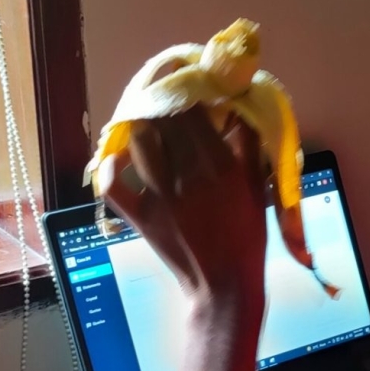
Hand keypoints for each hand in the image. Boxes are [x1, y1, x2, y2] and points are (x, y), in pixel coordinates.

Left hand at [97, 108, 266, 306]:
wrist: (224, 285)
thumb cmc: (247, 237)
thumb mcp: (257, 188)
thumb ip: (248, 147)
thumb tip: (237, 110)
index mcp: (219, 165)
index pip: (192, 110)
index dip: (186, 91)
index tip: (188, 84)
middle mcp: (186, 175)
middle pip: (163, 120)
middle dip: (164, 105)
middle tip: (168, 101)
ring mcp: (160, 196)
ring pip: (140, 142)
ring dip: (144, 128)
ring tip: (151, 125)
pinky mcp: (141, 216)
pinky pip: (114, 185)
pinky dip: (113, 166)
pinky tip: (121, 157)